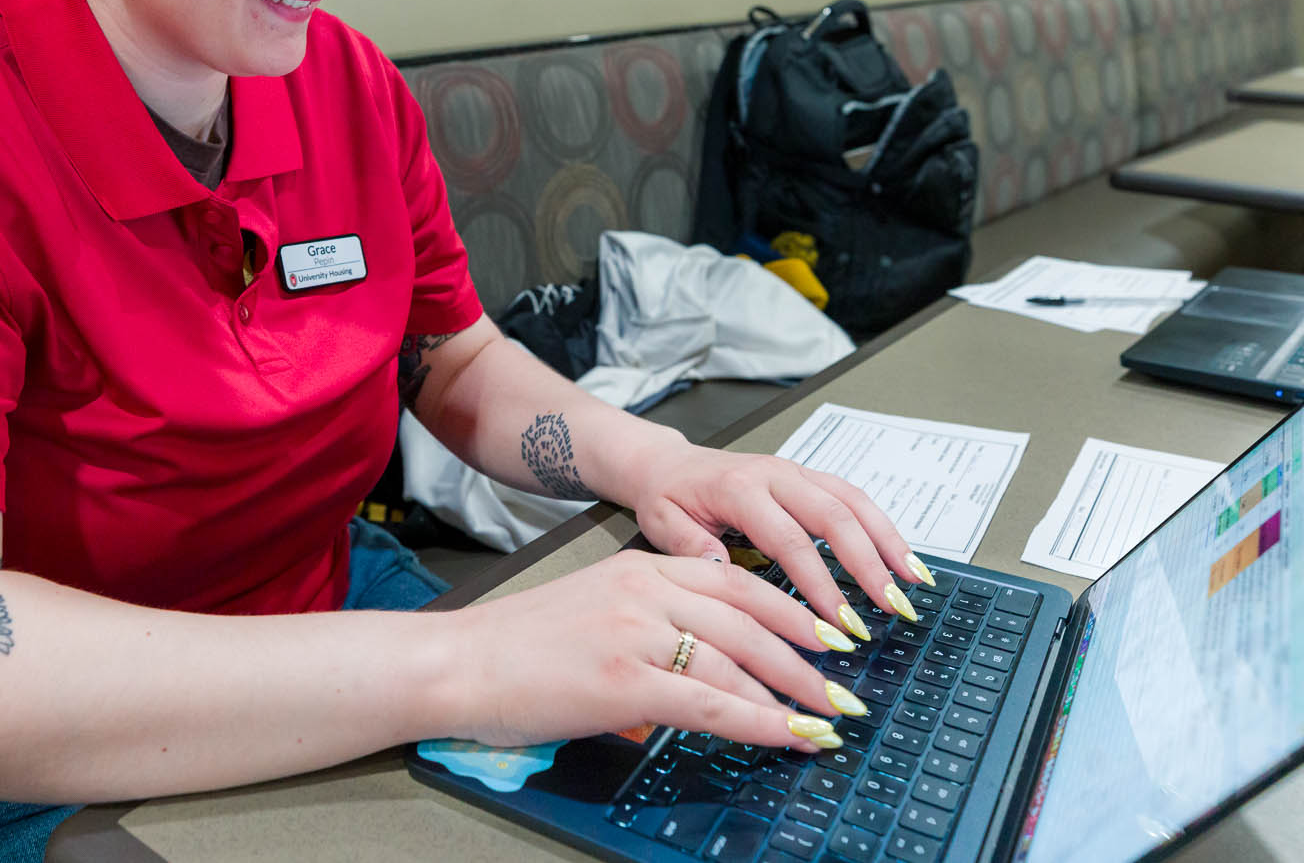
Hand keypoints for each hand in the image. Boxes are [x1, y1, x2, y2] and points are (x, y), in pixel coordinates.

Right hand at [441, 550, 870, 750]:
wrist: (459, 661)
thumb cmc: (516, 647)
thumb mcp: (595, 611)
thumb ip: (650, 624)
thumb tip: (700, 667)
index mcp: (641, 567)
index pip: (736, 581)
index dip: (790, 611)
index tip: (825, 637)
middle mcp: (646, 590)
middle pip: (751, 616)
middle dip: (806, 656)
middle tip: (844, 686)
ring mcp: (638, 632)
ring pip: (739, 660)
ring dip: (794, 694)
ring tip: (828, 720)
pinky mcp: (626, 680)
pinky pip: (713, 703)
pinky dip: (761, 722)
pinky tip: (790, 735)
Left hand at [623, 444, 928, 640]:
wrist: (666, 465)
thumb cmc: (666, 498)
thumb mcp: (663, 524)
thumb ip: (692, 548)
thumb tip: (725, 572)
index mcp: (739, 489)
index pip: (790, 541)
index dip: (820, 585)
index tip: (841, 625)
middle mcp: (775, 474)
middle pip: (834, 517)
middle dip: (868, 565)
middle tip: (892, 608)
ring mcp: (796, 472)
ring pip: (853, 502)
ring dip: (888, 541)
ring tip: (914, 583)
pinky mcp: (808, 477)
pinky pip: (853, 497)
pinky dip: (882, 526)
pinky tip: (902, 557)